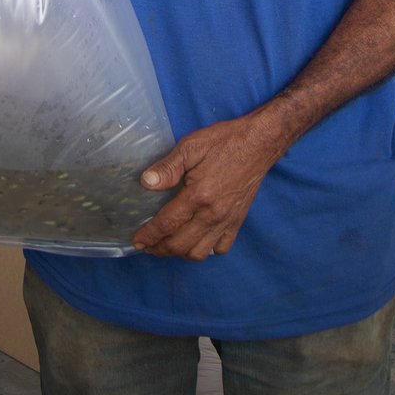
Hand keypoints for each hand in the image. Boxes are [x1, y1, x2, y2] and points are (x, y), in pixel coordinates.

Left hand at [131, 113, 283, 260]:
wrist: (258, 144)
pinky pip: (221, 248)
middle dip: (160, 249)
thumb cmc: (223, 142)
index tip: (136, 241)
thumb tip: (145, 183)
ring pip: (200, 253)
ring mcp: (227, 221)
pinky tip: (196, 240)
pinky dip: (206, 250)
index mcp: (198, 196)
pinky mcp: (238, 222)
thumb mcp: (190, 147)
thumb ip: (168, 167)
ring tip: (167, 244)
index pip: (167, 223)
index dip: (149, 235)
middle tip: (146, 245)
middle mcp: (213, 214)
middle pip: (181, 245)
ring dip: (180, 253)